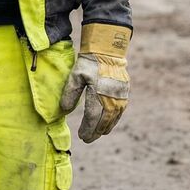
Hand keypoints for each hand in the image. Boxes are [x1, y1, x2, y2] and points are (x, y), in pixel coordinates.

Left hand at [60, 23, 129, 142]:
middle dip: (95, 132)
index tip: (81, 137)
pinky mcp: (124, 94)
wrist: (108, 51)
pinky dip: (113, 120)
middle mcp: (111, 99)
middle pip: (103, 122)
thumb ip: (70, 93)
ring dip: (104, 128)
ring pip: (112, 119)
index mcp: (98, 95)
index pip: (92, 118)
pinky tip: (107, 123)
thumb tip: (64, 111)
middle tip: (87, 139)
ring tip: (96, 134)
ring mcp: (120, 98)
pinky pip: (120, 112)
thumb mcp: (75, 76)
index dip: (87, 130)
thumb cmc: (89, 63)